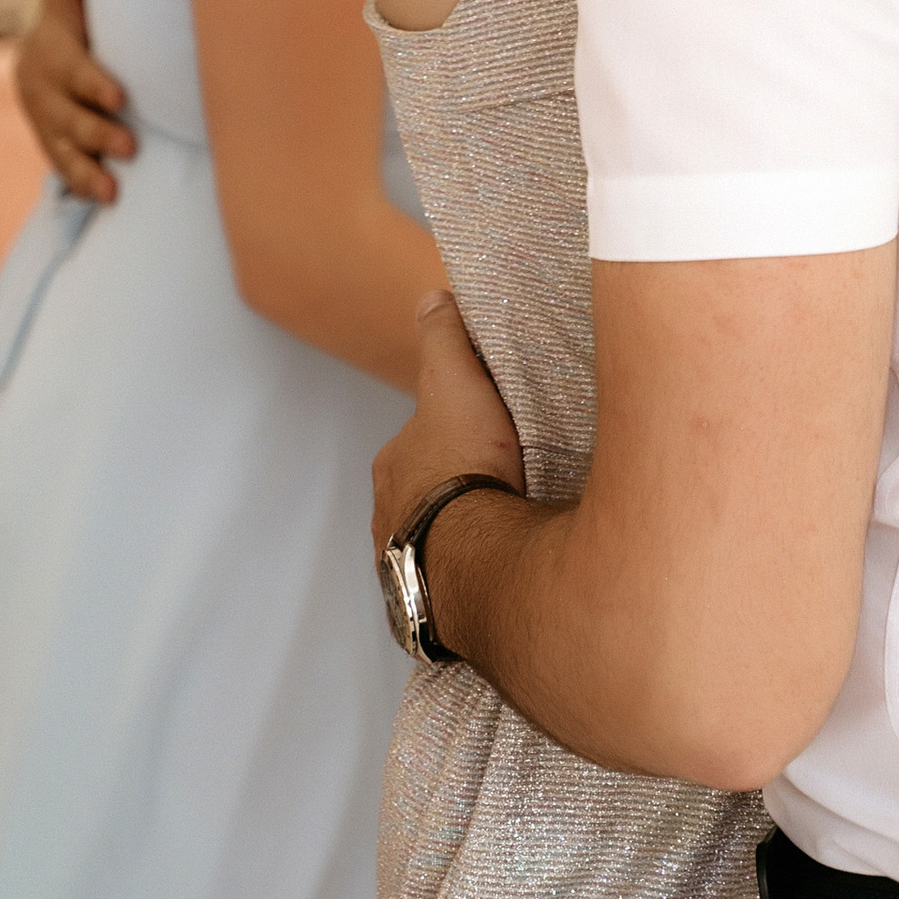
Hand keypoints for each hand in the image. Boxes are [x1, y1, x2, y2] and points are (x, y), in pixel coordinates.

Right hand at [13, 0, 135, 204]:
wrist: (42, 51)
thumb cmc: (73, 17)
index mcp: (50, 49)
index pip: (71, 68)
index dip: (93, 83)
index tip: (120, 97)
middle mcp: (40, 87)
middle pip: (66, 114)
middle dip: (96, 132)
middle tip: (132, 146)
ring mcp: (43, 118)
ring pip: (61, 147)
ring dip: (86, 169)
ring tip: (112, 189)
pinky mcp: (49, 140)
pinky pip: (59, 165)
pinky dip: (78, 182)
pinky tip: (103, 199)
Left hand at [371, 289, 528, 567]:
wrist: (471, 555)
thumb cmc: (462, 466)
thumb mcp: (455, 382)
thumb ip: (445, 338)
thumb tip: (433, 297)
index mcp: (393, 464)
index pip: (423, 436)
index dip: (455, 428)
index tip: (490, 432)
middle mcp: (389, 513)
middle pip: (429, 487)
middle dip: (459, 484)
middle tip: (507, 480)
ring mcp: (407, 559)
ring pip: (439, 534)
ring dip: (466, 530)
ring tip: (509, 524)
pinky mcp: (430, 601)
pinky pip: (452, 577)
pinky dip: (471, 567)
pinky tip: (500, 562)